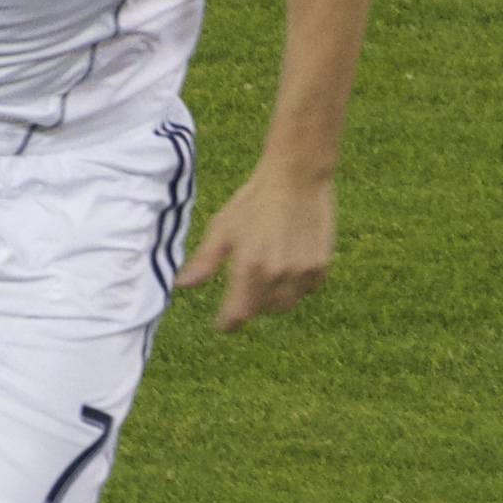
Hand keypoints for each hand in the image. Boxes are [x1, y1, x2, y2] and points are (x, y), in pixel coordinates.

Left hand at [175, 170, 334, 332]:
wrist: (296, 177)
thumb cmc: (254, 200)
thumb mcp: (221, 228)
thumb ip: (204, 261)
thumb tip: (181, 286)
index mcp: (250, 267)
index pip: (238, 315)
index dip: (227, 324)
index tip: (221, 325)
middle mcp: (278, 275)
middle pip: (262, 311)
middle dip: (250, 306)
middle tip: (243, 288)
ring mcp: (302, 272)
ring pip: (285, 304)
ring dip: (272, 299)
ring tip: (265, 275)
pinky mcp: (321, 265)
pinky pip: (306, 290)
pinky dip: (295, 286)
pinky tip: (287, 265)